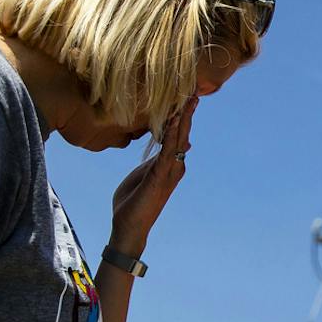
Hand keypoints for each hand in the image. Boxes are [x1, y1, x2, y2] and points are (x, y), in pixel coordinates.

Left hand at [111, 100, 196, 250]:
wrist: (128, 228)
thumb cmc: (131, 203)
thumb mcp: (141, 176)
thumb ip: (154, 162)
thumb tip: (165, 149)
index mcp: (167, 166)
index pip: (177, 138)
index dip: (181, 119)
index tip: (185, 100)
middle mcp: (173, 168)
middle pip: (183, 136)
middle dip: (187, 114)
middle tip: (193, 93)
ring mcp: (168, 173)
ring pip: (179, 141)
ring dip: (183, 120)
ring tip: (188, 101)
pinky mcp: (159, 177)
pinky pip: (167, 152)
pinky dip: (171, 136)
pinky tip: (174, 121)